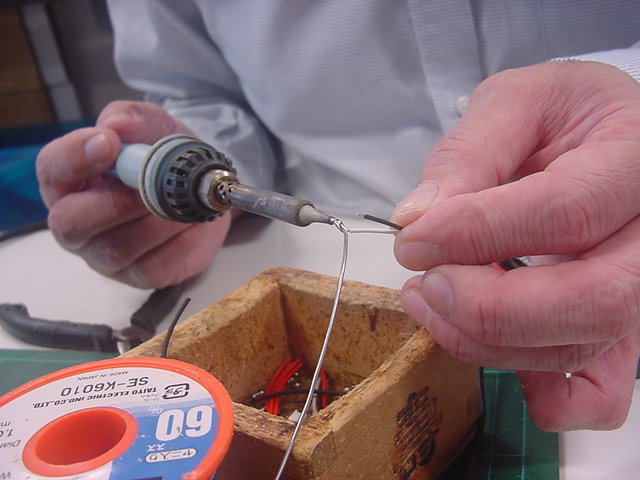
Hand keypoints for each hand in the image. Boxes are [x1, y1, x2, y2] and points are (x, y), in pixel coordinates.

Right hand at [37, 101, 230, 287]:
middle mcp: (77, 222)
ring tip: (182, 202)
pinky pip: (151, 269)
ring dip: (155, 222)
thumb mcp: (153, 126)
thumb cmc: (164, 157)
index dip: (75, 158)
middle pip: (70, 222)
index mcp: (69, 180)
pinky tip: (192, 223)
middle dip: (114, 202)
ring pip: (115, 249)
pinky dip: (178, 244)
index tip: (108, 143)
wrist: (201, 188)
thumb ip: (133, 119)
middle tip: (151, 185)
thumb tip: (117, 124)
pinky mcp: (139, 275)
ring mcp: (105, 255)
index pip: (52, 169)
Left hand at [391, 61, 639, 430]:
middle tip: (425, 283)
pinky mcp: (620, 327)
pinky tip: (495, 358)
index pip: (564, 212)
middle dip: (489, 306)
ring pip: (581, 346)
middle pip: (593, 301)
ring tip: (430, 300)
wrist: (602, 137)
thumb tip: (418, 217)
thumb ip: (469, 153)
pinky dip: (546, 398)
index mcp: (635, 159)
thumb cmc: (564, 116)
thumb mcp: (516, 103)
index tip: (414, 240)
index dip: (477, 232)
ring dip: (487, 342)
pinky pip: (601, 392)